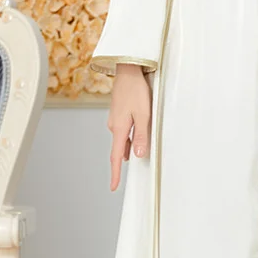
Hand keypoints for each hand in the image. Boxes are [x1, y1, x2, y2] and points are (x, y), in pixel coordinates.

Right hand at [107, 64, 151, 190]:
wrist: (128, 70)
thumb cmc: (136, 90)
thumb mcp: (143, 114)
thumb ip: (141, 135)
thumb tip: (138, 155)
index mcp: (118, 128)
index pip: (115, 157)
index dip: (115, 173)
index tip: (113, 187)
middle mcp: (114, 126)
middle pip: (119, 149)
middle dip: (124, 161)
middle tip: (132, 171)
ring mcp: (115, 119)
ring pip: (123, 139)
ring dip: (130, 146)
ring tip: (141, 150)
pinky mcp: (119, 113)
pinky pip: (124, 130)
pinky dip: (130, 136)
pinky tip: (138, 133)